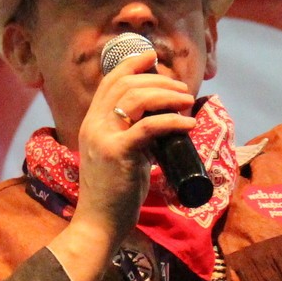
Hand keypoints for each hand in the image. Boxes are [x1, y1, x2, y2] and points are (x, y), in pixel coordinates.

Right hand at [48, 46, 194, 280]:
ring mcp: (104, 137)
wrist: (98, 222)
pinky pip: (149, 126)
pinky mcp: (118, 153)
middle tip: (182, 88)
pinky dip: (172, 120)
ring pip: (137, 98)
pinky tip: (188, 123)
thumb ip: (133, 136)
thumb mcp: (120, 154)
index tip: (153, 57)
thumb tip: (161, 123)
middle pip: (127, 85)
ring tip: (187, 101)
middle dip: (159, 80)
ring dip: (167, 95)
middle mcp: (94, 124)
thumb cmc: (113, 192)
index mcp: (92, 123)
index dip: (132, 64)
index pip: (110, 82)